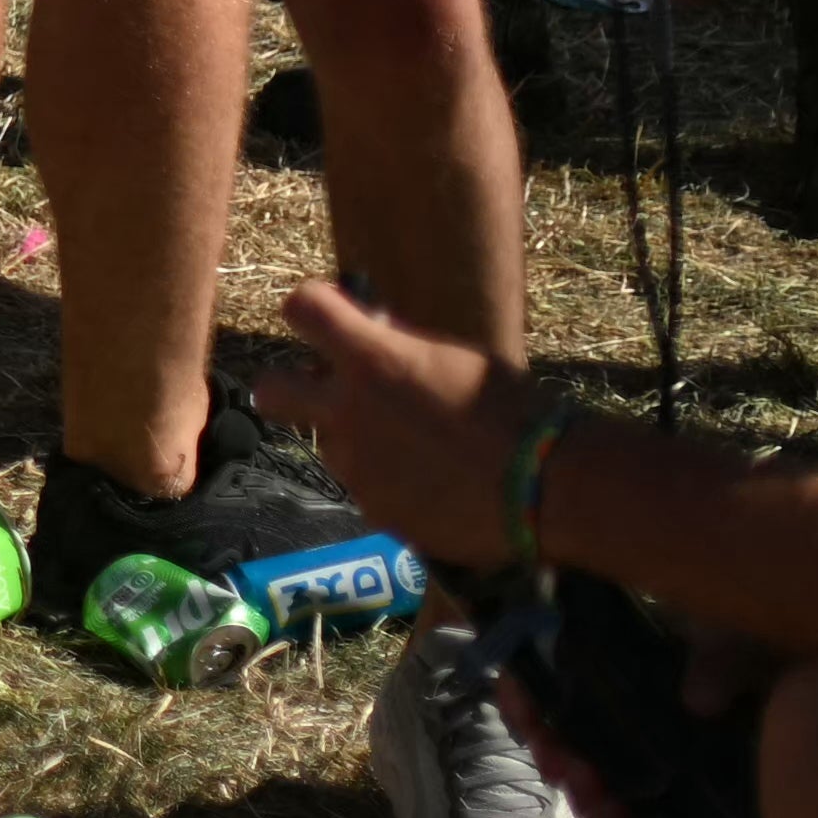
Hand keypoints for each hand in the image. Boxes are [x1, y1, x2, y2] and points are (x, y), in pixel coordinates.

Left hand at [270, 281, 527, 571]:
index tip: (328, 314)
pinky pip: (369, 487)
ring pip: (331, 444)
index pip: (303, 309)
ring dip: (358, 441)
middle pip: (271, 390)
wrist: (547, 486)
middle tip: (327, 391)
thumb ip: (401, 348)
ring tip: (422, 450)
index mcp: (371, 360)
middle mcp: (347, 412)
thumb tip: (373, 334)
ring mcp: (356, 467)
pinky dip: (391, 483)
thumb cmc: (515, 409)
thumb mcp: (456, 360)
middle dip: (287, 386)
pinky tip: (437, 485)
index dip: (312, 307)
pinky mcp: (374, 510)